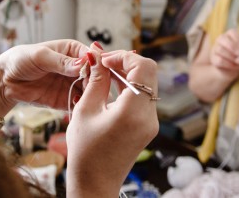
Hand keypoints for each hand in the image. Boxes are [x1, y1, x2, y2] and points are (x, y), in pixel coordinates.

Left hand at [0, 39, 89, 115]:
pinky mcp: (65, 99)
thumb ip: (61, 62)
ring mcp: (71, 83)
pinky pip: (79, 104)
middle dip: (97, 83)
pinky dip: (82, 107)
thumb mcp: (40, 56)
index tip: (99, 74)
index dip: (98, 64)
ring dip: (92, 96)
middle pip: (94, 74)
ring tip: (89, 101)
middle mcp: (75, 66)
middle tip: (94, 91)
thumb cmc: (21, 60)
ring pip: (90, 90)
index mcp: (72, 50)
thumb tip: (83, 64)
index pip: (91, 56)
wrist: (4, 81)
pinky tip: (81, 109)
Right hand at [66, 47, 158, 196]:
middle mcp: (149, 116)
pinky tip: (111, 84)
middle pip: (148, 72)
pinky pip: (143, 95)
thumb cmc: (86, 152)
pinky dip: (129, 85)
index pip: (142, 67)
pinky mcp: (148, 124)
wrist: (95, 184)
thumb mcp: (86, 110)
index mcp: (133, 112)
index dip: (122, 56)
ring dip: (127, 72)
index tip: (103, 59)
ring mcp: (151, 121)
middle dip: (125, 61)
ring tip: (104, 72)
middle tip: (103, 63)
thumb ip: (95, 79)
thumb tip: (96, 55)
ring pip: (147, 82)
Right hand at [210, 29, 238, 77]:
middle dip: (233, 48)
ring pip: (220, 49)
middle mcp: (219, 40)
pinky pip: (219, 60)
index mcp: (228, 35)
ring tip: (238, 62)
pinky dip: (228, 64)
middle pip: (223, 39)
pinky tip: (234, 66)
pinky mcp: (213, 59)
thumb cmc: (238, 57)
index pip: (231, 32)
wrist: (230, 69)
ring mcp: (214, 49)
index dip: (238, 39)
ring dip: (231, 56)